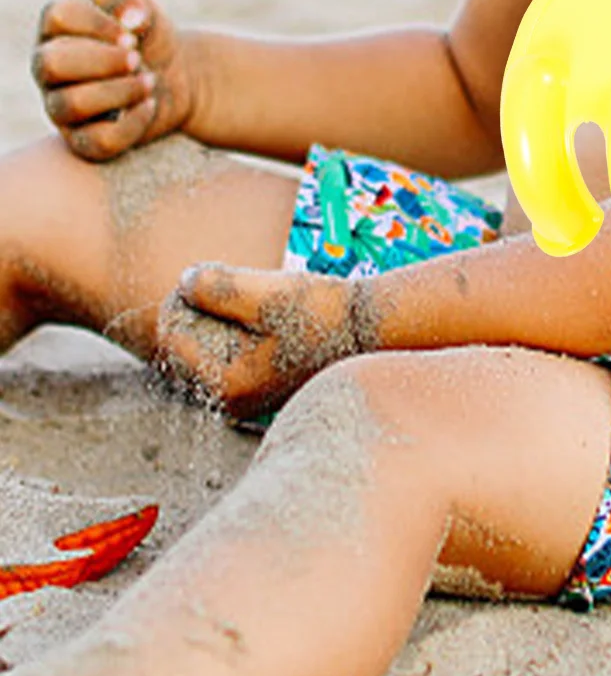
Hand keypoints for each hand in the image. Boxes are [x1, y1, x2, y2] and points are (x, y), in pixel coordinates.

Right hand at [31, 0, 194, 159]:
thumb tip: (129, 17)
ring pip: (72, 104)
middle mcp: (49, 70)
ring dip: (122, 90)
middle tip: (137, 57)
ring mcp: (61, 107)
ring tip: (149, 80)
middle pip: (51, 63)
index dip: (100, 21)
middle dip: (103, 59)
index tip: (133, 29)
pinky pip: (98, 141)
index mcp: (57, 31)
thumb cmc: (147, 37)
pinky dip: (133, 122)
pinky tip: (149, 105)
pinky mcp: (84, 140)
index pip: (58, 16)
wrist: (178, 74)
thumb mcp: (140, 6)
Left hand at [156, 264, 374, 419]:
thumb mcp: (267, 294)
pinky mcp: (263, 383)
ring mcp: (248, 395)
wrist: (371, 327)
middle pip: (186, 348)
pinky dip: (234, 328)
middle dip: (196, 311)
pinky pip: (229, 352)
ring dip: (215, 318)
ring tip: (243, 293)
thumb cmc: (323, 312)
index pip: (172, 341)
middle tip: (217, 280)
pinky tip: (259, 309)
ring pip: (207, 349)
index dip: (178, 302)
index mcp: (226, 386)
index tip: (200, 275)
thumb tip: (184, 281)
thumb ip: (218, 287)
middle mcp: (232, 400)